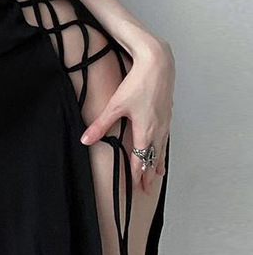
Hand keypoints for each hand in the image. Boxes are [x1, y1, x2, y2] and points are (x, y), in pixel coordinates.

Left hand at [79, 38, 174, 193]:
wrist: (158, 65)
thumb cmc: (138, 83)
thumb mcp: (115, 105)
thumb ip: (101, 125)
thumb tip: (86, 139)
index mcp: (145, 131)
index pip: (140, 160)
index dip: (137, 175)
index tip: (136, 187)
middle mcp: (158, 129)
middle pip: (153, 158)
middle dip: (148, 174)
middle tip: (146, 189)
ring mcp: (165, 122)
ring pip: (162, 148)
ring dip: (158, 163)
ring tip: (157, 175)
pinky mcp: (167, 113)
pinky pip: (166, 137)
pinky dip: (163, 148)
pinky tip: (161, 148)